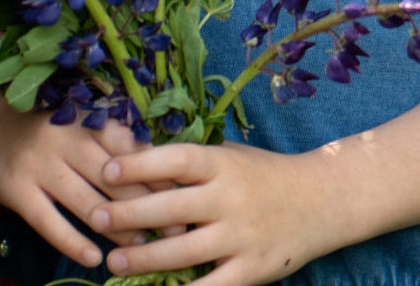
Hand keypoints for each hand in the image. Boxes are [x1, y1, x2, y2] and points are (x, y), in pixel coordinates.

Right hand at [0, 94, 172, 269]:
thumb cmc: (47, 130)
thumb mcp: (81, 125)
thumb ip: (117, 143)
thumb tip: (168, 177)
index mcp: (86, 120)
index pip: (131, 151)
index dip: (159, 178)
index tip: (184, 200)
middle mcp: (64, 139)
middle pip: (114, 181)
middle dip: (147, 209)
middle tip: (172, 233)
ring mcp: (39, 165)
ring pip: (87, 204)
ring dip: (117, 229)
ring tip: (138, 248)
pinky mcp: (16, 189)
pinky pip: (49, 222)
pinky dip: (73, 243)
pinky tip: (93, 258)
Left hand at [89, 141, 336, 285]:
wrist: (323, 200)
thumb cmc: (262, 174)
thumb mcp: (228, 155)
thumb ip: (185, 158)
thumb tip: (126, 149)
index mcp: (222, 165)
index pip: (176, 160)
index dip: (140, 164)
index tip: (106, 171)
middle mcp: (231, 199)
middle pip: (173, 208)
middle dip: (130, 214)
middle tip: (96, 219)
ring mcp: (242, 236)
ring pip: (185, 251)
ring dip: (145, 258)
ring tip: (113, 261)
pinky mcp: (252, 269)